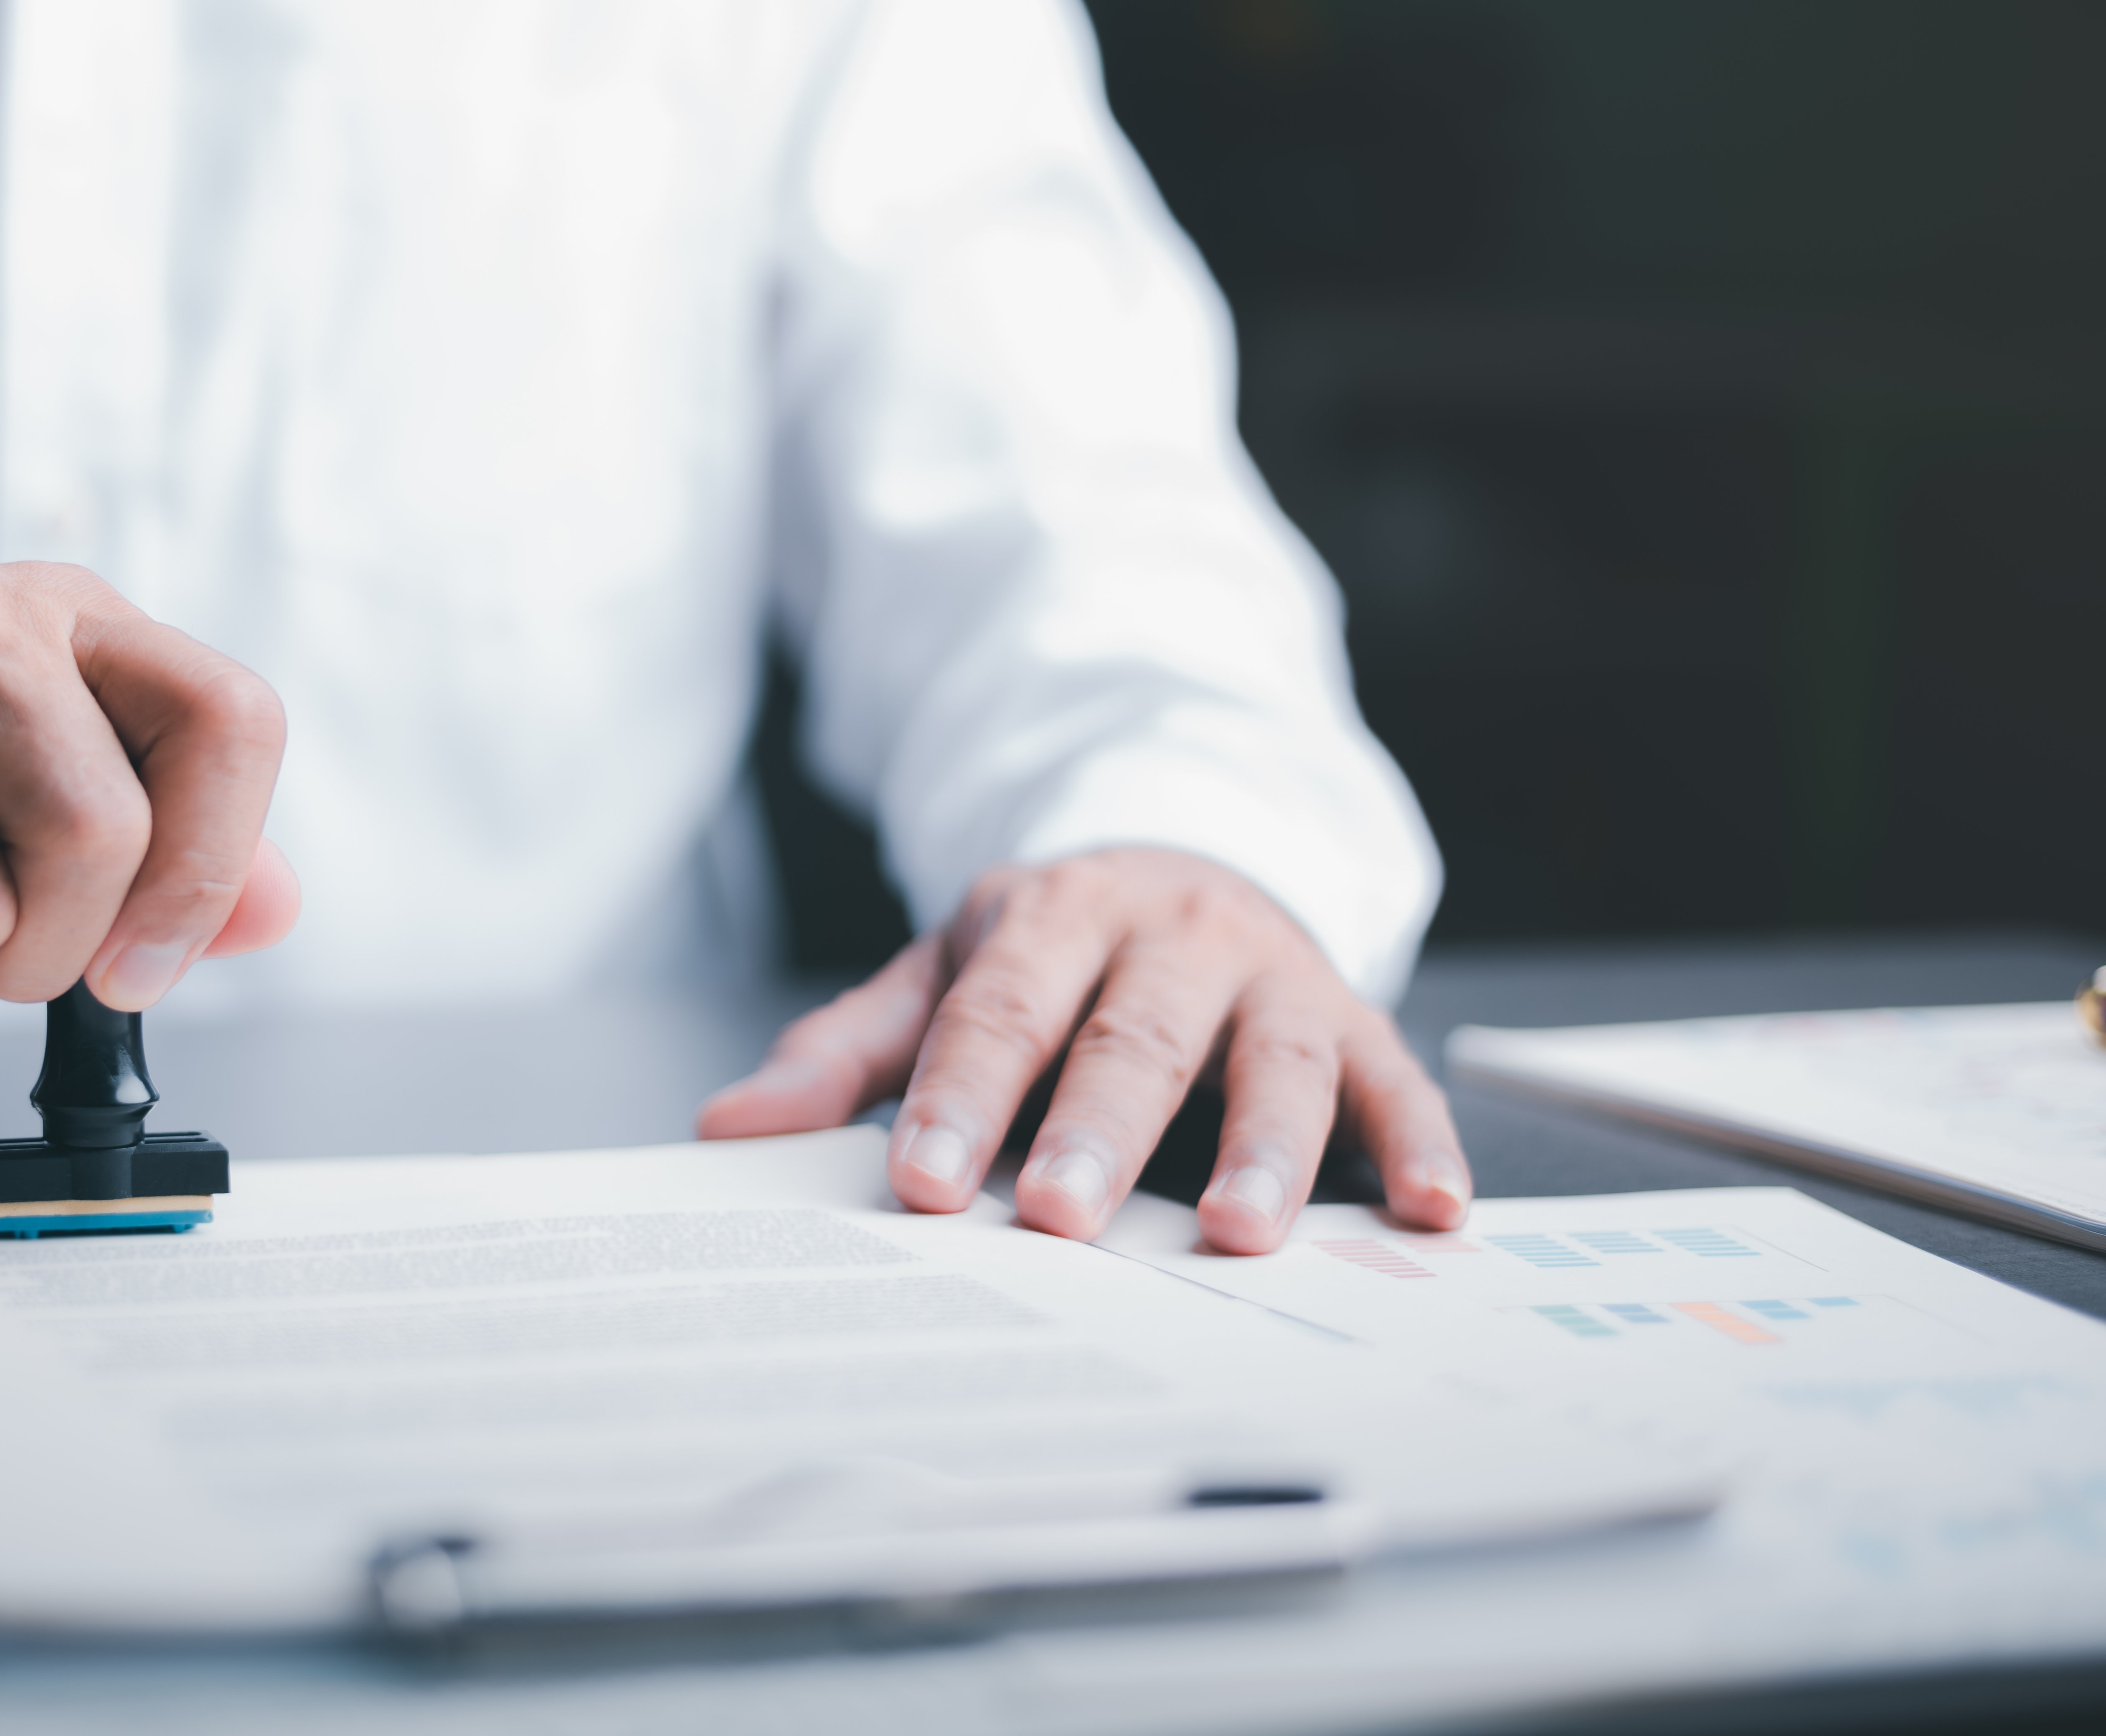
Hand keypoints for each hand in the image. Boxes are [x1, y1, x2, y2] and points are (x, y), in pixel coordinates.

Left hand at [696, 848, 1467, 1252]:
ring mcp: (1271, 973)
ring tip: (1237, 1231)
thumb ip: (844, 1054)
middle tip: (1058, 1211)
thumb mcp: (939, 975)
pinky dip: (1422, 1144)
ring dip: (1263, 1146)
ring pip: (1278, 1057)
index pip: (996, 1015)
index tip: (918, 1179)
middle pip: (1132, 1036)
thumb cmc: (1047, 953)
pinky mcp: (1356, 1012)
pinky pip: (1394, 1079)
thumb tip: (726, 1125)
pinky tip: (1431, 1214)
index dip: (956, 1098)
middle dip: (1095, 1126)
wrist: (1179, 857)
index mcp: (1052, 917)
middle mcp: (1170, 933)